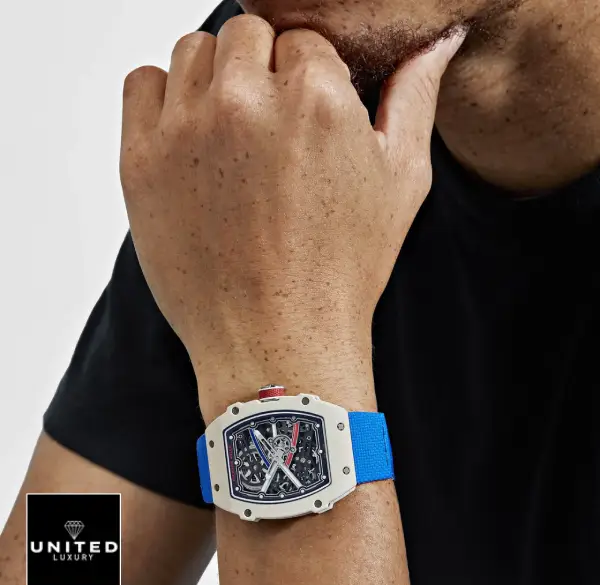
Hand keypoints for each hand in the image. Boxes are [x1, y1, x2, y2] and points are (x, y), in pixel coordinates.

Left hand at [120, 16, 463, 419]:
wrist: (278, 339)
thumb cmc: (342, 270)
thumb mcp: (401, 183)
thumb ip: (414, 98)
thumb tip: (437, 41)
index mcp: (316, 99)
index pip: (304, 40)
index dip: (308, 79)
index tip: (304, 121)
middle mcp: (246, 102)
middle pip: (247, 34)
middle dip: (263, 70)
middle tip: (271, 128)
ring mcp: (187, 130)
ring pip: (194, 52)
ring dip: (216, 80)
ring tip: (234, 138)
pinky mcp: (142, 160)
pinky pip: (143, 84)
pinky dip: (165, 100)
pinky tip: (192, 141)